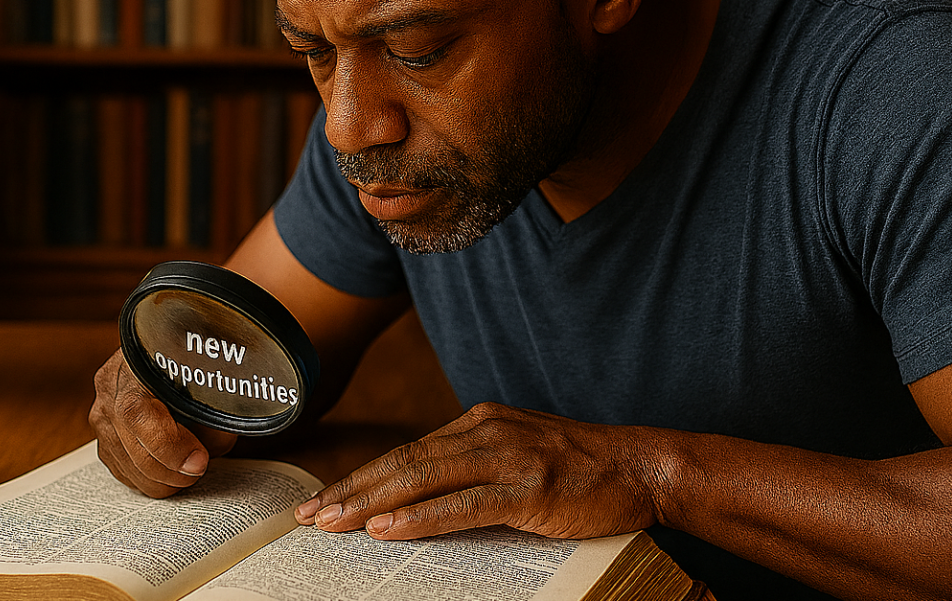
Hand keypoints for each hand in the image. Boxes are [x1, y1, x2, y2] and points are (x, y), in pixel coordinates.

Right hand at [89, 349, 237, 496]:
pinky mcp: (104, 436)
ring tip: (191, 461)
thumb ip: (212, 407)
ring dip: (167, 477)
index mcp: (134, 365)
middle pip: (136, 453)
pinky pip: (127, 472)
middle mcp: (111, 392)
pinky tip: (172, 463)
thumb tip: (215, 445)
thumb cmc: (189, 352)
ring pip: (133, 471)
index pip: (138, 416)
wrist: (164, 343)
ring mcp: (103, 416)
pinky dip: (153, 476)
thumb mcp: (208, 368)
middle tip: (202, 466)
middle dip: (177, 471)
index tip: (199, 461)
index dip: (171, 447)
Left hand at [294, 402, 668, 539]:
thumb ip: (473, 470)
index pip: (407, 453)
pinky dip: (420, 516)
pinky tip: (387, 528)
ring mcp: (508, 458)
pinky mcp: (529, 488)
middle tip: (309, 515)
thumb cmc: (581, 470)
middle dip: (351, 490)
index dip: (362, 478)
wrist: (642, 467)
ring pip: (423, 479)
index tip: (324, 500)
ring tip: (332, 522)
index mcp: (480, 423)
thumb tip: (417, 503)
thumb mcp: (519, 457)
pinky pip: (462, 504)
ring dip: (371, 503)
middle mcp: (486, 431)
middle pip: (404, 462)